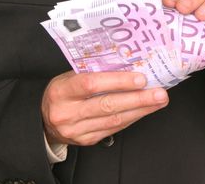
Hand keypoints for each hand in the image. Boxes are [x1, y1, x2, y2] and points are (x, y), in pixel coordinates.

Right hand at [42, 71, 167, 145]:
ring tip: (158, 101)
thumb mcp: (69, 76)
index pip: (91, 84)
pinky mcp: (86, 140)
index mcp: (62, 91)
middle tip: (159, 92)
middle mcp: (67, 112)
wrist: (45, 120)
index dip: (117, 81)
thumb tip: (128, 65)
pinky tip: (143, 110)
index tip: (140, 78)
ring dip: (140, 110)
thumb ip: (93, 71)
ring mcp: (76, 130)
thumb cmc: (63, 92)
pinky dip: (131, 118)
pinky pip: (113, 129)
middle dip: (137, 99)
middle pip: (107, 105)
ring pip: (114, 120)